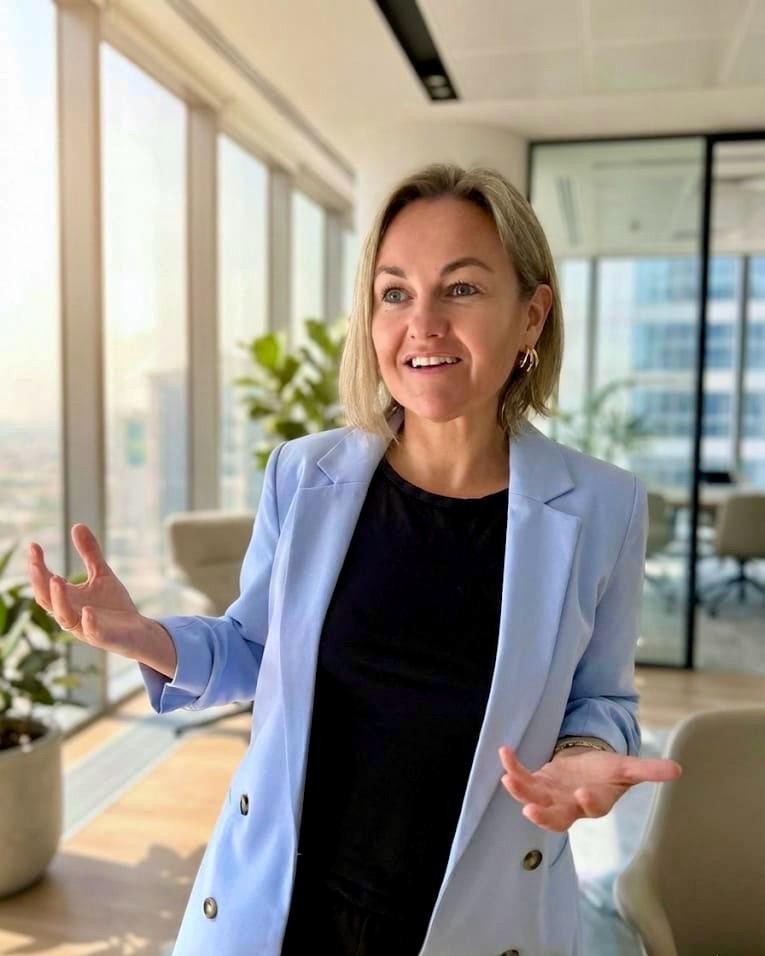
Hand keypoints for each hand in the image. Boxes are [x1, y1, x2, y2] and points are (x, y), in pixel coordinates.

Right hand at [27, 523, 146, 660]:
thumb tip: (77, 525)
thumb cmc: (114, 605)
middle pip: (47, 601)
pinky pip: (92, 632)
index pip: (45, 583)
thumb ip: (89, 554)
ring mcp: (85, 628)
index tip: (34, 546)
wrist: (138, 630)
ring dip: (60, 599)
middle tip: (36, 564)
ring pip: (65, 617)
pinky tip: (88, 610)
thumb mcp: (101, 574)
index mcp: (68, 599)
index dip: (37, 566)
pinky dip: (89, 622)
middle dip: (40, 583)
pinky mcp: (103, 637)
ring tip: (56, 580)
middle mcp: (71, 614)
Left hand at [498, 744, 681, 831]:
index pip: (592, 807)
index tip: (584, 795)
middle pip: (556, 817)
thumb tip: (678, 769)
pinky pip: (522, 778)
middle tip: (531, 811)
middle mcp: (570, 804)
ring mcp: (550, 796)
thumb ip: (649, 770)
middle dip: (544, 816)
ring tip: (508, 780)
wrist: (587, 768)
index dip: (588, 802)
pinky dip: (512, 767)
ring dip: (520, 792)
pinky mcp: (537, 782)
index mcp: (594, 802)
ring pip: (534, 800)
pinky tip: (504, 753)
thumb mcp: (628, 768)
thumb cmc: (608, 772)